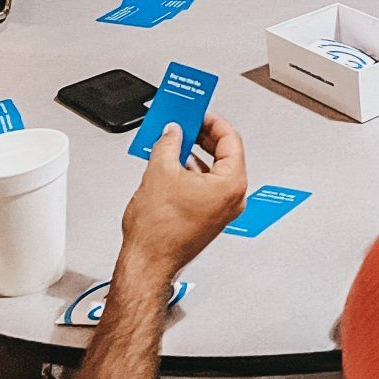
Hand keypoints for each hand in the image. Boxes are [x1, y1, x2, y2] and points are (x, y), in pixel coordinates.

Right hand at [116, 114, 246, 283]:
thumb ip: (169, 144)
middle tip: (187, 124)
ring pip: (214, 171)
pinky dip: (192, 172)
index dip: (213, 122)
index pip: (230, 140)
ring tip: (176, 142)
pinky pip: (206, 186)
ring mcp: (222, 210)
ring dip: (195, 154)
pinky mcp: (209, 218)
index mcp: (231, 184)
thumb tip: (173, 132)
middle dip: (203, 137)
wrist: (146, 264)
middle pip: (224, 155)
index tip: (200, 114)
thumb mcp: (160, 172)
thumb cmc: (158, 232)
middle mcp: (233, 198)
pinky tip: (174, 165)